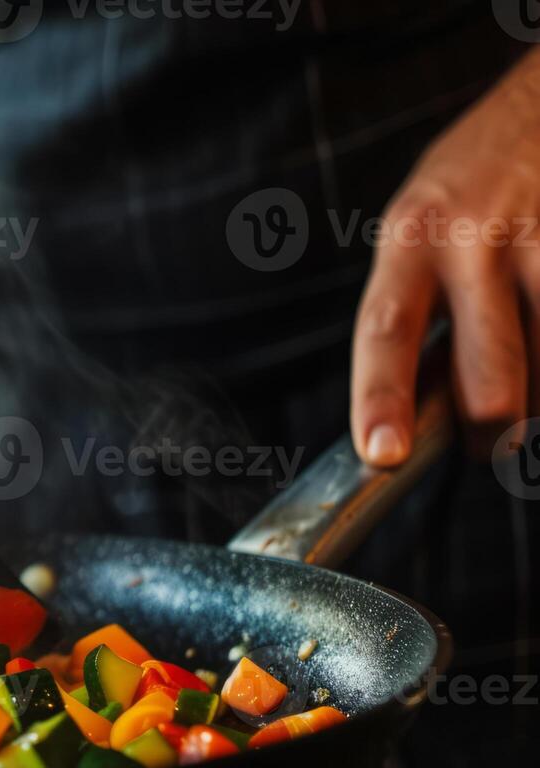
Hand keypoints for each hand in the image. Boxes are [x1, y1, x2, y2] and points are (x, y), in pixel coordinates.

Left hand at [351, 51, 539, 464]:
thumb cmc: (476, 175)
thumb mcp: (421, 224)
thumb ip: (419, 304)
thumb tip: (422, 407)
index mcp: (411, 236)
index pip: (386, 329)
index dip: (381, 397)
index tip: (383, 453)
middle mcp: (475, 237)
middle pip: (490, 379)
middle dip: (493, 433)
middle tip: (492, 443)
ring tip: (532, 379)